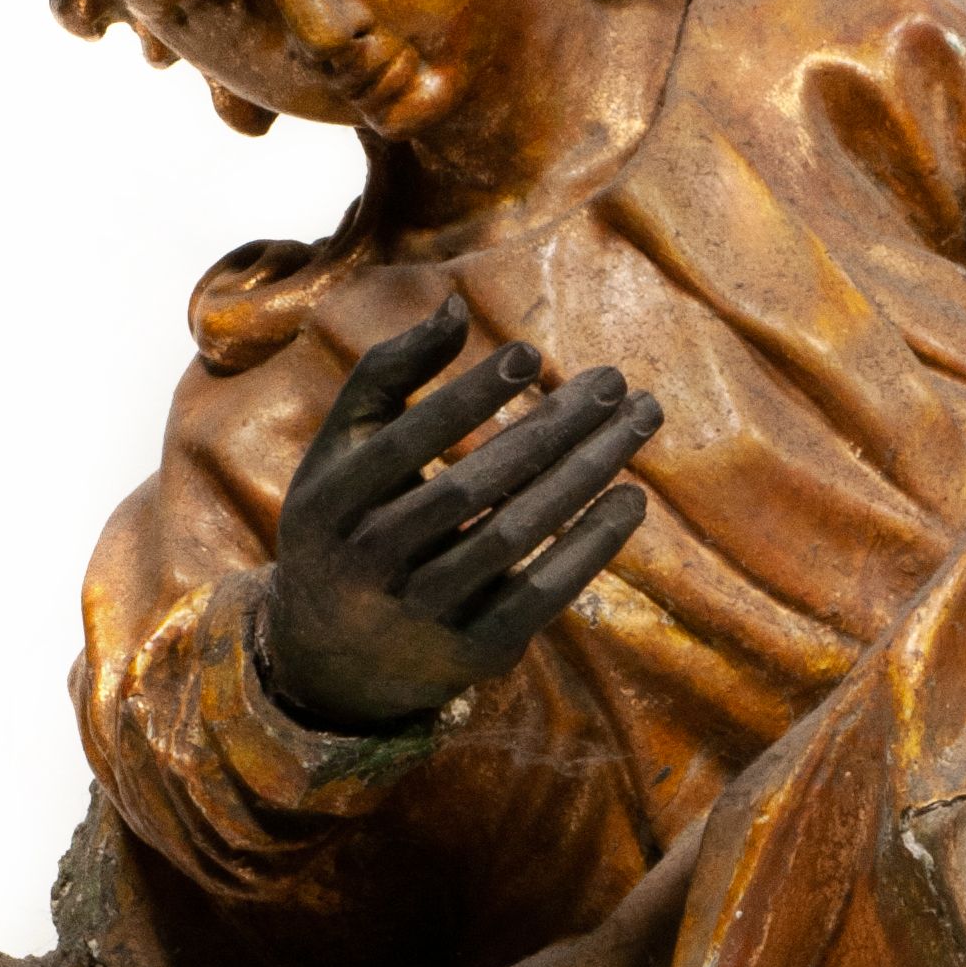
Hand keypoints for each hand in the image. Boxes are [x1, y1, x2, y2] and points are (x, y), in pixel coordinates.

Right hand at [262, 296, 659, 729]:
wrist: (332, 660)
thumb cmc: (345, 525)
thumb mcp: (340, 453)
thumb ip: (385, 376)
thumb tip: (455, 306)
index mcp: (327, 502)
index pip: (403, 442)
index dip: (467, 398)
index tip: (530, 354)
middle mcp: (370, 562)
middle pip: (472, 486)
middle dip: (550, 428)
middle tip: (614, 382)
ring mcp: (422, 612)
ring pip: (513, 535)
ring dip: (585, 475)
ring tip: (638, 422)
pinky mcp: (472, 652)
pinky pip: (541, 594)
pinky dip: (589, 545)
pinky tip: (630, 499)